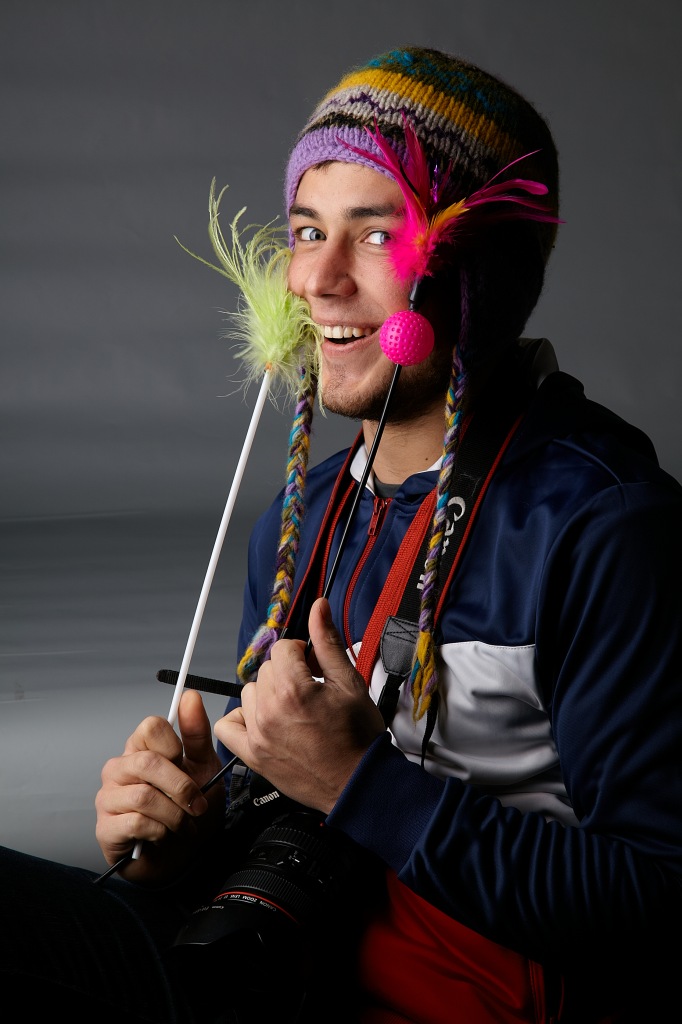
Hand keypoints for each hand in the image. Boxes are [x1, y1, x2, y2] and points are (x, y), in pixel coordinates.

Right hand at [95, 689, 223, 882]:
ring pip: (144, 796)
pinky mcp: (105, 828)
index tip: (186, 763)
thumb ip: (196, 733)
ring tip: (183, 825)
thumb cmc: (190, 809)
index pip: (150, 726)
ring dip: (175, 815)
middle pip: (147, 761)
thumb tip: (190, 695)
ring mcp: (108, 798)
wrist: (186, 857)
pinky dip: (160, 831)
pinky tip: (163, 836)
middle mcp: (119, 769)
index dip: (174, 745)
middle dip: (181, 787)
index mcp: (140, 749)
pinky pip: (136, 822)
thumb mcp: (204, 768)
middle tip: (197, 805)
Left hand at [214, 597, 385, 813]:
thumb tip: (319, 607)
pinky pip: (227, 726)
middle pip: (267, 669)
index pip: (284, 648)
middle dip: (289, 672)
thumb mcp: (350, 682)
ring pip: (249, 692)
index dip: (305, 653)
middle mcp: (269, 711)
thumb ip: (328, 641)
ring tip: (294, 707)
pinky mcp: (253, 755)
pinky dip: (241, 718)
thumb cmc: (358, 737)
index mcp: (293, 690)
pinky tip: (264, 720)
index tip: (317, 668)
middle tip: (312, 689)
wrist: (357, 782)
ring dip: (268, 694)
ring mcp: (258, 735)